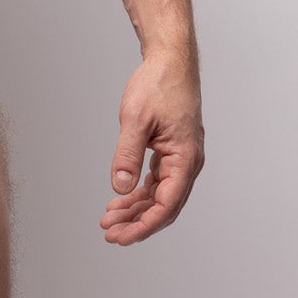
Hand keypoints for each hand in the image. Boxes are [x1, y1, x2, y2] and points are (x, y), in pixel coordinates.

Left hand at [100, 51, 203, 244]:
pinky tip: (121, 199)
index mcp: (186, 159)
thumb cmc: (158, 85)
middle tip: (109, 233)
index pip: (166, 205)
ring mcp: (181, 158)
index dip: (143, 225)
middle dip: (137, 222)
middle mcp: (188, 163)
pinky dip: (140, 192)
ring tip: (109, 218)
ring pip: (160, 195)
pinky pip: (157, 181)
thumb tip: (120, 188)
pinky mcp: (172, 152)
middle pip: (164, 206)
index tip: (120, 236)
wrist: (169, 61)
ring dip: (136, 209)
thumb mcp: (136, 120)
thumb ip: (127, 155)